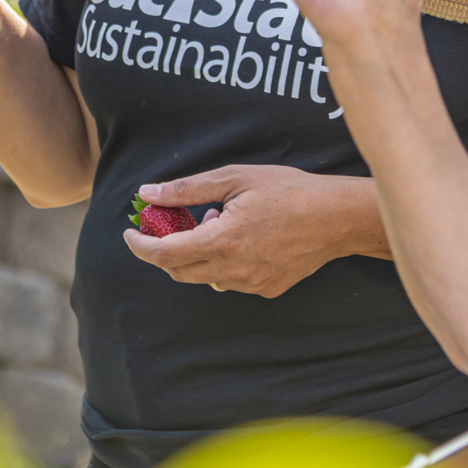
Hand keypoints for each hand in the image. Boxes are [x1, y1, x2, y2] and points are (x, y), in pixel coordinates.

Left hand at [121, 164, 377, 297]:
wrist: (337, 218)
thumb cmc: (289, 191)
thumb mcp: (235, 178)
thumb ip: (187, 189)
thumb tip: (148, 194)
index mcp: (221, 241)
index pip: (163, 254)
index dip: (139, 246)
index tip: (130, 233)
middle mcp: (232, 270)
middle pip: (178, 271)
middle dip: (166, 249)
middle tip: (173, 222)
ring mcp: (250, 284)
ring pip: (205, 277)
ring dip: (199, 254)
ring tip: (222, 222)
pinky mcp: (266, 289)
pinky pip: (231, 280)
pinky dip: (224, 262)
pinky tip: (244, 237)